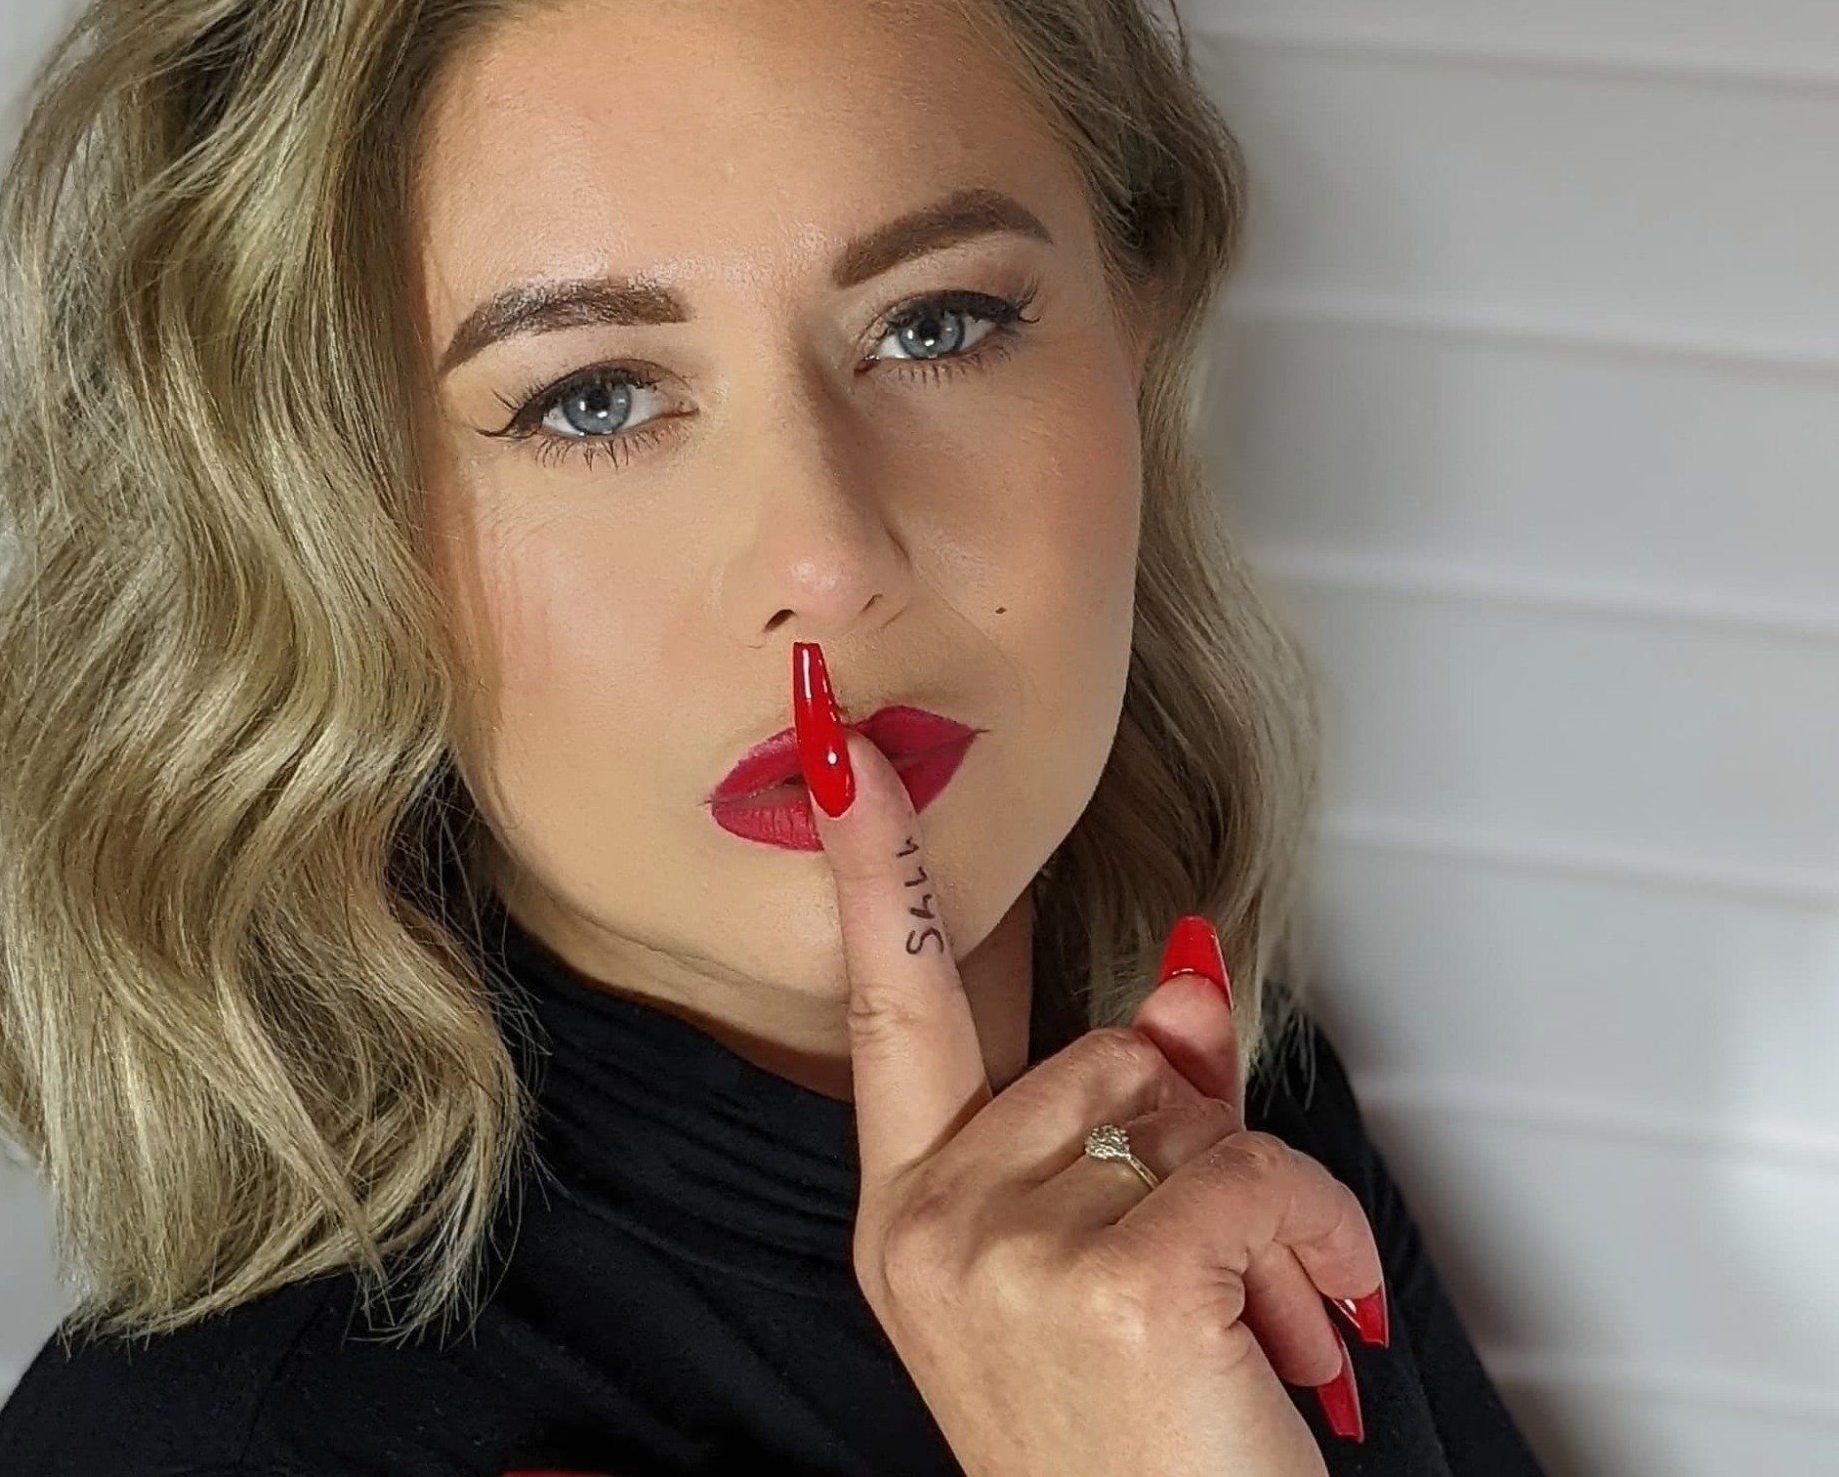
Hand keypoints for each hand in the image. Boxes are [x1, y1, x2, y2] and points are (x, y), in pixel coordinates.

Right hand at [795, 642, 1383, 1476]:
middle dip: (1192, 1132)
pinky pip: (1252, 1170)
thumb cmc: (1137, 1443)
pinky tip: (1305, 1334)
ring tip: (1251, 1324)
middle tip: (1221, 1267)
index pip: (894, 1007)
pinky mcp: (1106, 1273)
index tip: (844, 753)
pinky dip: (1316, 1242)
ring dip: (1258, 1203)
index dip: (876, 869)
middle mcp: (929, 1225)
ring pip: (1179, 1104)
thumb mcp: (1109, 1262)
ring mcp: (1002, 1247)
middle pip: (1099, 1053)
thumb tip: (1178, 984)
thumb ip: (1132, 1113)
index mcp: (912, 1217)